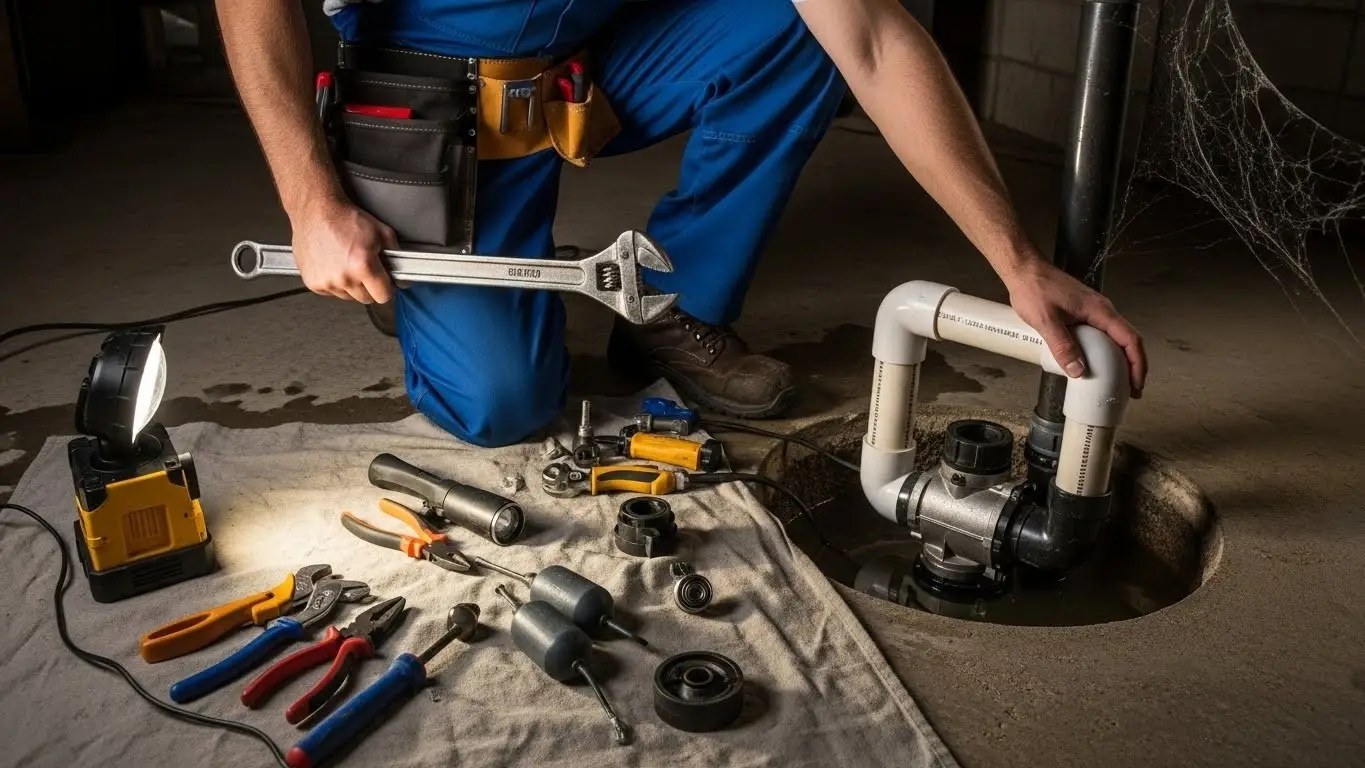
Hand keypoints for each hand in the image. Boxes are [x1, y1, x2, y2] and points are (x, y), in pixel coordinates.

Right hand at [290, 196, 397, 302]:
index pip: (384, 296)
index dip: (387, 289)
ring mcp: (327, 282)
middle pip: (366, 299)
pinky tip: (334, 266)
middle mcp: (344, 277)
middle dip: (370, 287)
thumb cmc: (345, 218)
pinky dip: (335, 283)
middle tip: (365, 269)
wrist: (316, 212)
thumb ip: (395, 254)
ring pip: (349, 297)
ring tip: (347, 264)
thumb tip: (401, 271)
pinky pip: (331, 292)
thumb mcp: (381, 231)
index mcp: (363, 265)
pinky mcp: (314, 283)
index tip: (385, 284)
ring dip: (351, 285)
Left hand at [1004, 259, 1146, 397]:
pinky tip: (1096, 363)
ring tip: (1115, 381)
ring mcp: (1094, 310)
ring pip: (1116, 337)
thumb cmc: (1034, 289)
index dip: (1138, 364)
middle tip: (1129, 390)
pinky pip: (1102, 334)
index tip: (1136, 385)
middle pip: (1128, 340)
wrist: (1024, 269)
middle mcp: (1102, 310)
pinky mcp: (1083, 312)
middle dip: (1133, 366)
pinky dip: (1105, 351)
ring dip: (1120, 359)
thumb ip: (1062, 346)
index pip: (1130, 339)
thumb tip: (1078, 372)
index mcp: (1100, 311)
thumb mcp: (1046, 321)